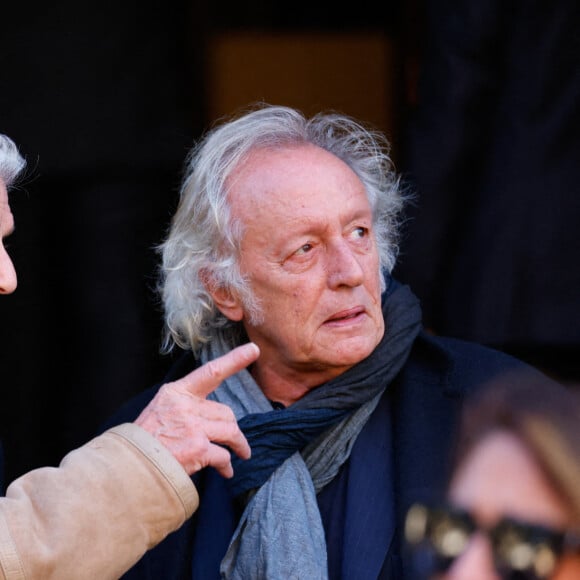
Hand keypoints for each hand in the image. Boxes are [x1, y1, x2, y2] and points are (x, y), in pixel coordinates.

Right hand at [135, 342, 258, 476]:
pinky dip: (227, 466)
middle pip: (225, 412)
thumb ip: (186, 406)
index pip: (212, 372)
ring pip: (230, 432)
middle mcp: (186, 406)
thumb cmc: (145, 439)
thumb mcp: (161, 409)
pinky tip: (225, 471)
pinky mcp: (197, 449)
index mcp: (177, 392)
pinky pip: (223, 456)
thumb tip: (212, 414)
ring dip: (238, 445)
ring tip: (241, 454)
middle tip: (234, 440)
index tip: (253, 349)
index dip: (235, 360)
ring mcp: (193, 428)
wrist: (128, 466)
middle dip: (230, 427)